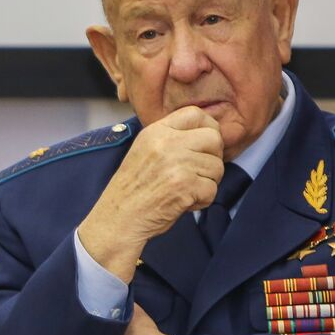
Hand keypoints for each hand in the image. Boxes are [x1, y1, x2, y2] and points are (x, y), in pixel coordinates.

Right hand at [78, 107, 223, 281]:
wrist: (118, 219)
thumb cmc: (133, 191)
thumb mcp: (145, 151)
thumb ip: (171, 139)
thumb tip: (207, 135)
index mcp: (156, 132)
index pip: (195, 114)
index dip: (208, 128)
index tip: (205, 146)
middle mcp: (167, 143)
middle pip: (214, 138)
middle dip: (213, 158)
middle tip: (199, 173)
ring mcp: (177, 163)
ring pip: (217, 167)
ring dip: (207, 183)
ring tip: (186, 191)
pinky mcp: (185, 185)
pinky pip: (212, 189)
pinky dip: (202, 201)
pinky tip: (184, 203)